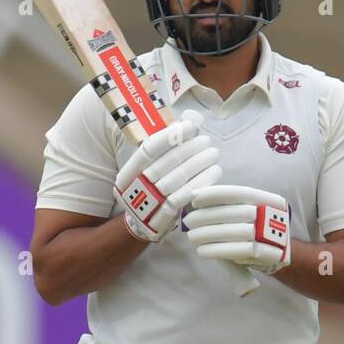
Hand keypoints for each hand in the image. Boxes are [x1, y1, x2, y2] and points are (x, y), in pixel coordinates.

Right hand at [114, 110, 220, 242]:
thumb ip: (167, 144)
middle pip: (167, 162)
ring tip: (213, 153)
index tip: (191, 126)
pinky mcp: (163, 216)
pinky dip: (201, 182)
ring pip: (178, 178)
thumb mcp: (151, 167)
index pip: (149, 148)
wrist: (143, 224)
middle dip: (190, 149)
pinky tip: (214, 171)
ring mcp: (148, 204)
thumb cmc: (151, 188)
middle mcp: (134, 187)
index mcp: (129, 172)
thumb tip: (192, 119)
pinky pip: (185, 196)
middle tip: (207, 140)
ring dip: (199, 163)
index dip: (171, 136)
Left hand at [183, 185, 291, 274]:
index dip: (214, 194)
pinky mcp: (264, 255)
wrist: (280, 253)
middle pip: (232, 213)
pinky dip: (216, 250)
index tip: (194, 198)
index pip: (237, 193)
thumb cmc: (259, 228)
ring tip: (192, 236)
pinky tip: (202, 250)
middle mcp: (271, 215)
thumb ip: (231, 206)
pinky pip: (236, 251)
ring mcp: (269, 235)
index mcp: (267, 199)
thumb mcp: (251, 211)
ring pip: (231, 232)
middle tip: (188, 221)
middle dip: (205, 217)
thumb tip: (197, 200)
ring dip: (206, 234)